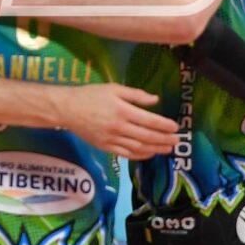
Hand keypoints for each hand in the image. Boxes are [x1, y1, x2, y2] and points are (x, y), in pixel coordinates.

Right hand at [62, 84, 178, 159]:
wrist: (67, 109)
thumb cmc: (91, 95)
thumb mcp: (114, 89)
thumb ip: (136, 95)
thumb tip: (155, 100)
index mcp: (122, 111)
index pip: (149, 120)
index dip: (164, 125)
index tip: (176, 127)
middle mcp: (119, 127)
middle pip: (147, 136)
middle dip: (164, 139)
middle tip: (177, 141)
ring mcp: (112, 139)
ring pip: (139, 147)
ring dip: (155, 149)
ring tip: (168, 149)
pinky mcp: (106, 147)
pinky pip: (126, 154)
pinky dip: (140, 155)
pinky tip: (149, 154)